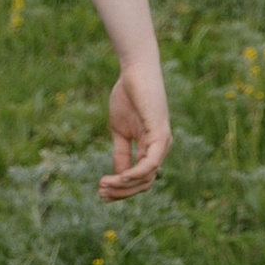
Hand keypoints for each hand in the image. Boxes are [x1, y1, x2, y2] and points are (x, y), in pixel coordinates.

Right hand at [99, 62, 170, 200]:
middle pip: (145, 183)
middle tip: (101, 193)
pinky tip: (120, 177)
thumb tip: (118, 176)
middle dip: (122, 192)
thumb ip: (122, 153)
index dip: (122, 189)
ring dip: (124, 185)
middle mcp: (161, 149)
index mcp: (152, 149)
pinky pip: (151, 163)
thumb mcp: (120, 131)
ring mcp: (163, 143)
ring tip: (104, 185)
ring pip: (148, 177)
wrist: (135, 72)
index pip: (141, 179)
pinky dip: (136, 173)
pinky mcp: (161, 134)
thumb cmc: (128, 97)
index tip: (101, 191)